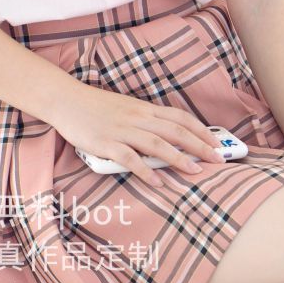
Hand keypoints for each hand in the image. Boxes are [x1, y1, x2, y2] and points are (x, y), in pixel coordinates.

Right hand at [50, 78, 225, 188]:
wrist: (65, 100)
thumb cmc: (96, 107)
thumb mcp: (126, 108)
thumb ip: (145, 121)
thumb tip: (167, 138)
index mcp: (144, 109)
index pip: (180, 118)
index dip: (201, 131)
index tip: (217, 143)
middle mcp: (138, 118)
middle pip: (176, 132)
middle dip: (200, 146)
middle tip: (218, 160)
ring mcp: (122, 131)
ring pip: (157, 144)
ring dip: (179, 158)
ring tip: (196, 171)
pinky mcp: (106, 144)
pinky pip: (131, 159)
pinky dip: (147, 171)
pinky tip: (159, 182)